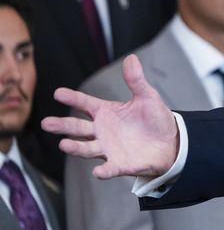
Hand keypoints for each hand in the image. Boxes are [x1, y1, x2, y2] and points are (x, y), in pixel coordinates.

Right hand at [41, 55, 178, 179]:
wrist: (171, 142)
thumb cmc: (155, 118)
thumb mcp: (147, 97)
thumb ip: (136, 80)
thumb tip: (130, 58)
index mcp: (107, 112)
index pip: (85, 104)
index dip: (73, 99)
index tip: (58, 93)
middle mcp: (102, 131)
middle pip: (78, 128)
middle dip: (62, 126)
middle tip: (46, 123)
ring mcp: (109, 148)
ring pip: (87, 148)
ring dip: (75, 147)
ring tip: (64, 144)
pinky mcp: (120, 164)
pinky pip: (109, 168)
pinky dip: (103, 171)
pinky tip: (97, 171)